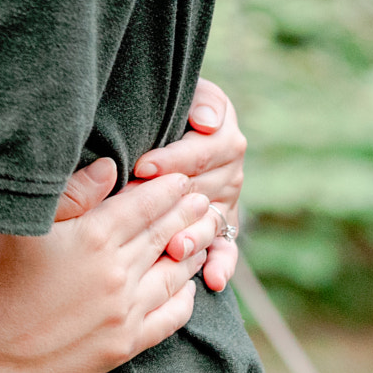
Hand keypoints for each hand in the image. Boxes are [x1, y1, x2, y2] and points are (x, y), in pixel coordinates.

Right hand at [0, 164, 210, 372]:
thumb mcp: (23, 225)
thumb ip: (71, 194)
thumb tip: (110, 167)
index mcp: (93, 237)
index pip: (144, 204)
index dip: (166, 187)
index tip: (181, 175)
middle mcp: (118, 273)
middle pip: (164, 234)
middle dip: (187, 213)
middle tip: (203, 197)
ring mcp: (125, 311)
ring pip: (175, 273)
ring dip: (192, 249)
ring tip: (203, 233)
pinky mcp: (125, 342)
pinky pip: (172, 316)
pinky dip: (185, 296)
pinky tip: (187, 285)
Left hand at [132, 77, 244, 290]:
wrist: (182, 118)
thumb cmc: (179, 101)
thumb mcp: (193, 92)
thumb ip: (203, 103)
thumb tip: (206, 122)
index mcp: (224, 139)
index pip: (198, 152)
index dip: (170, 159)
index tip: (141, 166)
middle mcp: (230, 172)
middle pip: (202, 192)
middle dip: (174, 206)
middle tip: (147, 218)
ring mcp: (226, 201)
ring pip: (211, 222)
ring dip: (195, 238)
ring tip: (175, 250)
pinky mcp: (222, 225)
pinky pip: (226, 248)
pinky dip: (221, 264)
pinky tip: (211, 280)